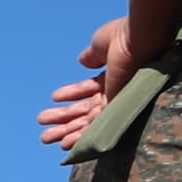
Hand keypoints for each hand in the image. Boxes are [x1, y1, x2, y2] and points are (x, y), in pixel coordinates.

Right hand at [39, 16, 135, 148]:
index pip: (88, 89)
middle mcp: (114, 92)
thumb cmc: (124, 38)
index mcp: (111, 76)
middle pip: (84, 110)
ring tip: (46, 138)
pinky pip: (95, 129)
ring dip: (66, 132)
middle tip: (43, 125)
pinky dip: (80, 138)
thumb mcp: (101, 45)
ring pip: (87, 123)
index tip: (54, 97)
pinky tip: (64, 143)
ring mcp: (116, 104)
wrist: (138, 41)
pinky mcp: (116, 112)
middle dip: (63, 119)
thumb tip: (83, 61)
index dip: (71, 94)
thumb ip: (92, 56)